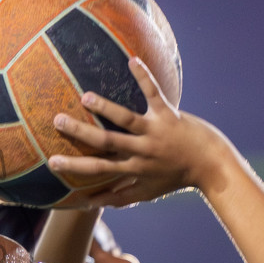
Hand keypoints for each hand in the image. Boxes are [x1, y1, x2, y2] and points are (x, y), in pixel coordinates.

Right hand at [48, 56, 230, 206]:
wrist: (212, 166)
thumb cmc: (176, 178)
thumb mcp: (147, 192)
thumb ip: (118, 197)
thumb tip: (89, 203)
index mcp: (134, 169)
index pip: (100, 169)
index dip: (75, 167)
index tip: (52, 161)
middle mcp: (142, 151)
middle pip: (106, 142)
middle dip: (81, 132)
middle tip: (57, 120)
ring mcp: (155, 132)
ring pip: (126, 119)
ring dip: (106, 108)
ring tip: (85, 96)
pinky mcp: (169, 115)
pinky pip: (154, 94)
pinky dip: (143, 77)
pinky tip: (131, 59)